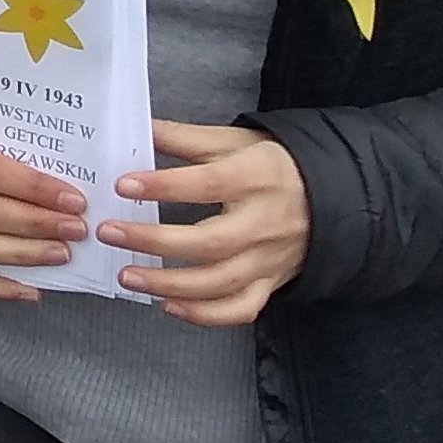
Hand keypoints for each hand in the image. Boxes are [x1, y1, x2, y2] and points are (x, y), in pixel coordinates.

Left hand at [112, 121, 309, 326]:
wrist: (333, 196)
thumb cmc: (273, 165)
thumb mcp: (233, 142)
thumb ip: (185, 138)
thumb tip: (138, 127)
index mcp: (255, 178)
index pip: (207, 185)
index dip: (164, 187)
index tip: (124, 185)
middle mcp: (263, 224)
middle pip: (208, 242)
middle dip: (154, 241)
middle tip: (109, 233)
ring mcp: (268, 259)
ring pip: (219, 282)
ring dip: (169, 283)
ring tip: (126, 276)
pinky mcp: (271, 283)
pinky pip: (239, 308)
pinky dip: (204, 314)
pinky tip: (168, 305)